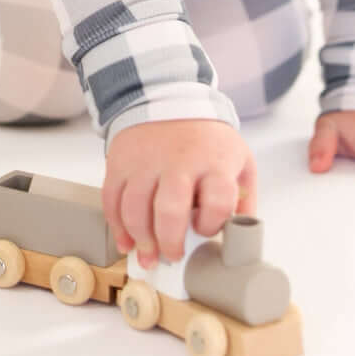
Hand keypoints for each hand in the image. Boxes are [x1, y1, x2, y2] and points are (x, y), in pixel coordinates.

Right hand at [102, 118, 256, 268]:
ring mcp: (146, 160)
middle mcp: (179, 160)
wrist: (169, 100)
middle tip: (172, 255)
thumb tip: (241, 239)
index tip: (204, 230)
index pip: (217, 201)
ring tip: (148, 256)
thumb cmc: (206, 140)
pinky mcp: (121, 161)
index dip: (211, 225)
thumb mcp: (238, 160)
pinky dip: (116, 226)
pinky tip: (127, 241)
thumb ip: (242, 201)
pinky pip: (112, 200)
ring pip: (135, 209)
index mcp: (214, 162)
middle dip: (170, 242)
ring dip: (140, 240)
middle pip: (170, 210)